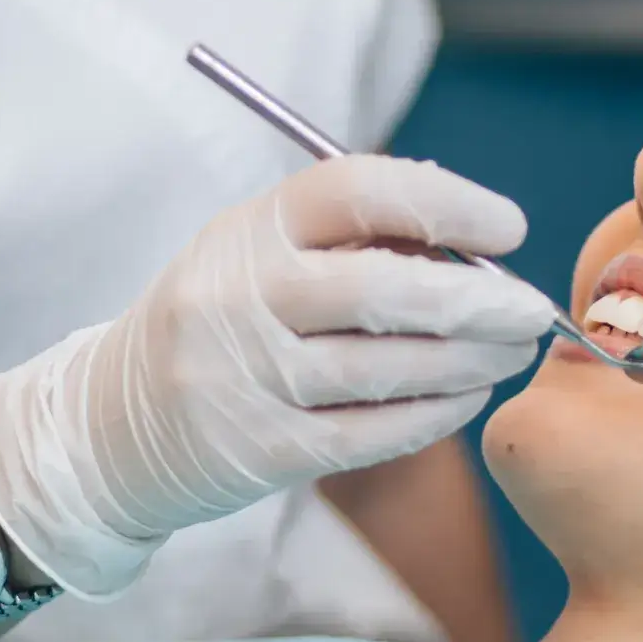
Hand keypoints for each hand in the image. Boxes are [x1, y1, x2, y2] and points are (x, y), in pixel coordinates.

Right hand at [0, 154, 549, 596]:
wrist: (109, 426)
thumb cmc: (218, 323)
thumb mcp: (256, 257)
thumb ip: (350, 242)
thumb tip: (479, 248)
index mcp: (246, 229)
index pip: (356, 191)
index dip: (445, 203)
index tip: (509, 227)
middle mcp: (237, 298)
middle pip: (384, 290)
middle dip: (479, 301)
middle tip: (533, 310)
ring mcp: (244, 379)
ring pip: (387, 369)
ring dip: (468, 363)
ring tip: (508, 355)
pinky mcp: (258, 451)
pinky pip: (370, 433)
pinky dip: (432, 417)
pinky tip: (464, 400)